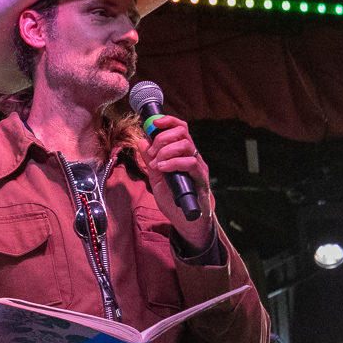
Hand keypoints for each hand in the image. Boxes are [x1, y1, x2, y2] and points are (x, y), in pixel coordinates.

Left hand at [134, 114, 213, 248]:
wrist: (187, 221)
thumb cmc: (174, 199)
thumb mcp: (156, 177)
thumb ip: (150, 160)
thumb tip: (141, 141)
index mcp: (182, 153)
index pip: (179, 128)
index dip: (167, 121)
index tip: (152, 123)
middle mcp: (192, 156)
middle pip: (182, 132)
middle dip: (162, 138)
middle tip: (151, 153)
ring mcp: (198, 167)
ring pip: (186, 145)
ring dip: (166, 150)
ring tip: (156, 163)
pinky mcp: (201, 179)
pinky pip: (190, 163)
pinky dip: (173, 163)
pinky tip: (162, 169)